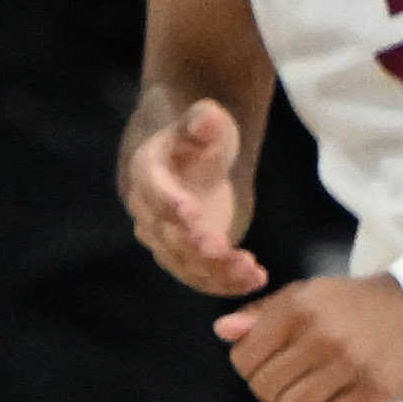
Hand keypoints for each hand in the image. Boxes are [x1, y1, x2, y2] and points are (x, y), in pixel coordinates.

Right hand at [124, 90, 264, 295]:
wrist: (195, 157)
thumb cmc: (200, 134)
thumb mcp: (204, 119)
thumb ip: (202, 121)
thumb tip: (206, 118)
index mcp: (147, 172)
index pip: (155, 192)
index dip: (171, 204)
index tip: (193, 214)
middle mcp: (148, 211)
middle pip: (168, 235)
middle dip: (195, 246)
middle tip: (223, 250)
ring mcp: (165, 238)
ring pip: (185, 263)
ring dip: (216, 272)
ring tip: (252, 271)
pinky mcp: (186, 256)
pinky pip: (200, 276)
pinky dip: (225, 283)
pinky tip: (255, 280)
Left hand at [217, 272, 402, 401]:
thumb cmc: (355, 303)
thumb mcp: (307, 295)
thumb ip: (262, 314)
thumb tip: (223, 331)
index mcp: (299, 308)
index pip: (244, 358)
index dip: (251, 368)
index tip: (271, 364)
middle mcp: (321, 335)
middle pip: (266, 390)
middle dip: (274, 390)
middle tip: (296, 380)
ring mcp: (350, 364)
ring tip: (318, 392)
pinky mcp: (376, 390)